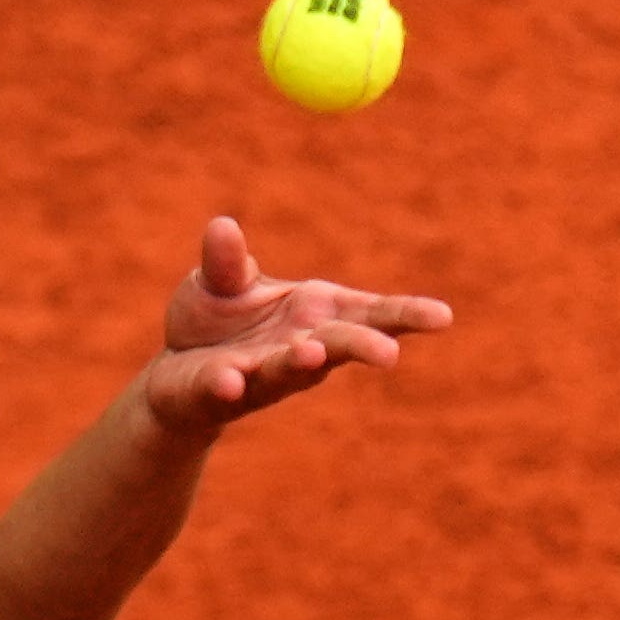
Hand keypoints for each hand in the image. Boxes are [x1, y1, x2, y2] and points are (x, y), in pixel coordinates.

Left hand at [144, 216, 450, 436]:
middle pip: (340, 346)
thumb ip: (227, 261)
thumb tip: (222, 226)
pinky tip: (229, 381)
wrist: (176, 373)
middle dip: (362, 348)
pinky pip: (224, 388)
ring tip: (310, 354)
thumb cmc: (219, 323)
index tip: (444, 317)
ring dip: (299, 363)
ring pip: (286, 370)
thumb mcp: (221, 282)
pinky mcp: (217, 393)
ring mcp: (262, 375)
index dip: (407, 316)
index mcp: (318, 314)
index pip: (372, 314)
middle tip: (389, 354)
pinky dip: (227, 384)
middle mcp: (301, 349)